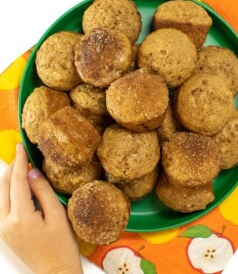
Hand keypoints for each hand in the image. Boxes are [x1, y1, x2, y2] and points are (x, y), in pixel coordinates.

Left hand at [0, 143, 82, 273]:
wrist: (54, 271)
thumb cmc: (61, 245)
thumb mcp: (57, 215)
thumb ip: (43, 191)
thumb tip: (33, 172)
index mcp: (20, 217)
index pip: (16, 182)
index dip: (19, 162)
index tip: (21, 147)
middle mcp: (5, 222)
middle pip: (3, 187)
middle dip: (11, 167)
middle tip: (21, 152)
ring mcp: (2, 228)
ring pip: (1, 195)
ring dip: (9, 179)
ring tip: (21, 165)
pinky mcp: (5, 231)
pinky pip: (4, 204)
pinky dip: (10, 190)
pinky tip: (20, 185)